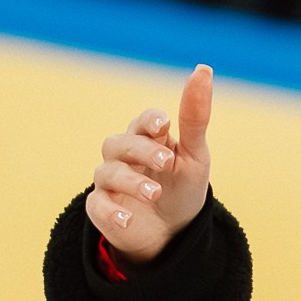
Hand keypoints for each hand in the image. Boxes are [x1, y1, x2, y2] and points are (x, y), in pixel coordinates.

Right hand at [84, 64, 213, 265]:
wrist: (172, 232)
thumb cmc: (182, 187)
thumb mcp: (194, 154)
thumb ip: (195, 117)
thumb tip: (203, 68)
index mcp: (147, 138)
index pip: (143, 121)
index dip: (150, 121)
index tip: (165, 125)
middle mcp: (123, 156)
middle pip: (120, 144)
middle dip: (142, 150)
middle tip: (166, 161)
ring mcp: (110, 182)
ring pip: (108, 173)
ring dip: (131, 181)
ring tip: (155, 193)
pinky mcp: (102, 209)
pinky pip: (98, 206)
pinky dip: (111, 211)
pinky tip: (128, 218)